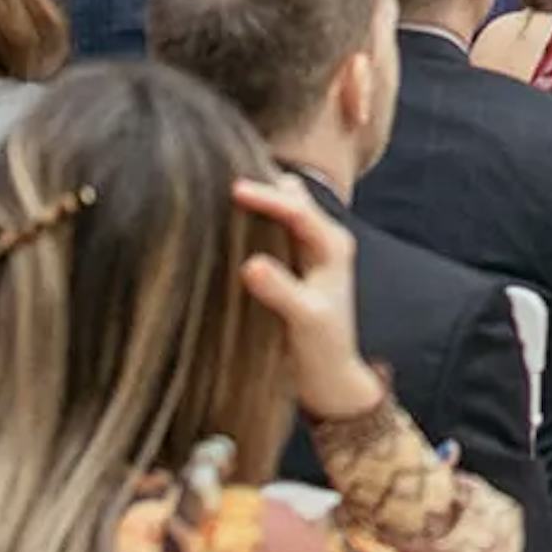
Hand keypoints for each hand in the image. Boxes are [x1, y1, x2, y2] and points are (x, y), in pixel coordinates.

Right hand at [235, 173, 379, 421]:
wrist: (329, 377)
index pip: (299, 210)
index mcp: (333, 246)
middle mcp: (323, 242)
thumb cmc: (323, 349)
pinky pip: (272, 231)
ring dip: (258, 201)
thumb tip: (250, 263)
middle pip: (292, 200)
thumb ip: (280, 291)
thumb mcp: (304, 320)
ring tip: (218, 189)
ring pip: (282, 212)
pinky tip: (224, 221)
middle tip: (220, 173)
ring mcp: (307, 253)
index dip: (267, 197)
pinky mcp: (291, 267)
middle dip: (263, 187)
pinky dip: (252, 221)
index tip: (234, 189)